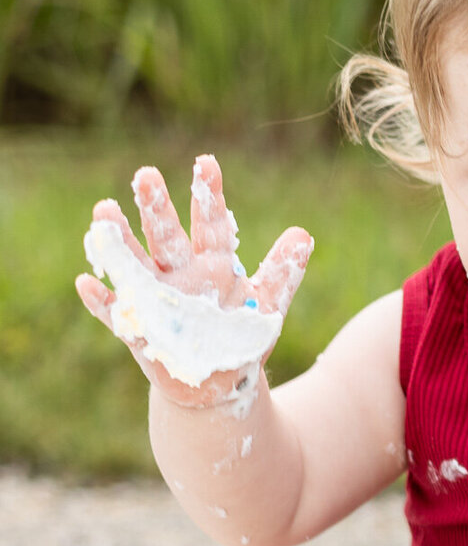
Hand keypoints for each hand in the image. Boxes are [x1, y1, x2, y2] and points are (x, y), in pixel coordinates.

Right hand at [77, 155, 312, 407]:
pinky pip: (116, 313)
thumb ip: (283, 270)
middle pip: (166, 236)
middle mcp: (179, 274)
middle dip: (156, 207)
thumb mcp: (267, 305)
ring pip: (134, 265)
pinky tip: (86, 282)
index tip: (206, 163)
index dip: (208, 195)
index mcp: (212, 264)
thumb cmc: (240, 336)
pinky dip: (102, 301)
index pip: (210, 223)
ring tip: (103, 211)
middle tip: (146, 174)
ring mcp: (156, 300)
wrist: (217, 382)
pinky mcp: (139, 330)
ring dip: (118, 242)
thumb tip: (304, 234)